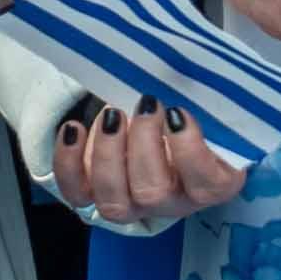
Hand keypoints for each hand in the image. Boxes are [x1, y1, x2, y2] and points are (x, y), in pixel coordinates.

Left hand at [50, 96, 247, 231]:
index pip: (208, 185)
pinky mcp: (96, 198)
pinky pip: (77, 194)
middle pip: (153, 193)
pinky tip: (73, 130)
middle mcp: (172, 202)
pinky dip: (69, 163)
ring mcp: (132, 205)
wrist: (158, 121)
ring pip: (113, 203)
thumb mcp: (207, 104)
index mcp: (211, 182)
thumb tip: (183, 75)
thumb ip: (205, 98)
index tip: (178, 113)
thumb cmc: (188, 110)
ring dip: (108, 153)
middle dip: (143, 143)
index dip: (190, 152)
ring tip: (113, 115)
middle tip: (146, 104)